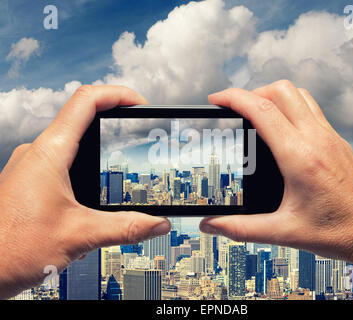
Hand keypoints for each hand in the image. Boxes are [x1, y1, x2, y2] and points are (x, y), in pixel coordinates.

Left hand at [0, 85, 170, 298]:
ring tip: (120, 159)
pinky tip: (93, 189)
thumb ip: (126, 227)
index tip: (140, 103)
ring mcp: (30, 166)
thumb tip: (158, 224)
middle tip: (137, 131)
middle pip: (80, 117)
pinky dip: (83, 165)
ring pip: (71, 141)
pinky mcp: (29, 181)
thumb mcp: (81, 236)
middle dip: (113, 121)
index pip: (86, 102)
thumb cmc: (13, 248)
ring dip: (98, 146)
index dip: (118, 95)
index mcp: (50, 153)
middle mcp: (37, 153)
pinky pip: (60, 160)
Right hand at [200, 80, 352, 288]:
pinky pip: (312, 110)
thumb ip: (240, 228)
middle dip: (252, 92)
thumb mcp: (284, 233)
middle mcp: (317, 139)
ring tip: (256, 115)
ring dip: (274, 97)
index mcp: (300, 157)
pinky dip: (291, 108)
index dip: (233, 98)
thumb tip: (211, 224)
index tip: (216, 99)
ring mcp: (331, 138)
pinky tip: (283, 132)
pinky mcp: (339, 142)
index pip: (261, 110)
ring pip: (299, 95)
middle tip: (235, 110)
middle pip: (281, 90)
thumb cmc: (342, 233)